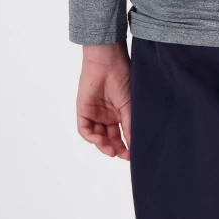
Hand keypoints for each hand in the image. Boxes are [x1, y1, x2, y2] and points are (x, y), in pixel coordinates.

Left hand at [76, 41, 131, 159]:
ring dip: (104, 145)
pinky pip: (85, 130)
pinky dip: (92, 138)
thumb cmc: (122, 77)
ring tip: (111, 150)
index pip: (122, 135)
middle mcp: (107, 115)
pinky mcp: (83, 111)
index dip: (126, 146)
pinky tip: (100, 139)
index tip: (131, 156)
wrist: (108, 62)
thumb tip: (135, 146)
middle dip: (115, 149)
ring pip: (97, 137)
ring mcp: (95, 114)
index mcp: (120, 113)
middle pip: (109, 139)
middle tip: (122, 155)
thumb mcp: (130, 105)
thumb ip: (130, 126)